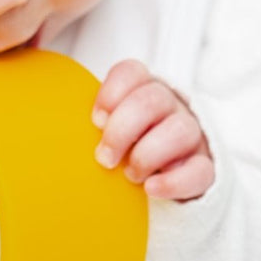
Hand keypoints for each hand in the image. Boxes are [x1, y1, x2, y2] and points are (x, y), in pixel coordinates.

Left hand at [92, 60, 213, 200]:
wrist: (163, 178)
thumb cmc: (127, 148)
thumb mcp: (109, 128)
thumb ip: (94, 122)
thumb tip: (55, 131)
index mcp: (144, 89)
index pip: (132, 72)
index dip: (111, 93)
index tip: (95, 121)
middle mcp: (171, 105)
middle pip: (152, 99)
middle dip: (121, 130)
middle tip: (104, 158)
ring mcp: (192, 134)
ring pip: (179, 130)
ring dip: (147, 155)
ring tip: (130, 176)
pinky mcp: (205, 166)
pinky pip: (200, 170)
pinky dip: (172, 182)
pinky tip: (151, 189)